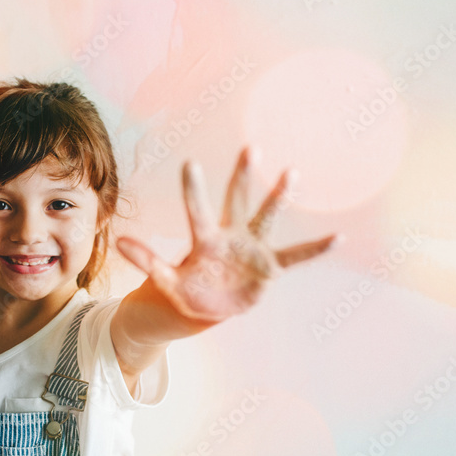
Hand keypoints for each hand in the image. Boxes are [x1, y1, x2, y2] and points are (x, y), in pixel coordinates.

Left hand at [116, 147, 336, 322]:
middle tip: (250, 148)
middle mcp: (232, 237)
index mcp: (205, 239)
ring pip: (266, 219)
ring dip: (277, 198)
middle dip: (243, 176)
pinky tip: (337, 238)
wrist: (210, 307)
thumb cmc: (188, 289)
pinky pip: (297, 256)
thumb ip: (147, 260)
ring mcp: (253, 250)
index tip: (189, 163)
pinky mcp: (270, 268)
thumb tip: (118, 241)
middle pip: (236, 201)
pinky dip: (316, 250)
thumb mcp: (166, 279)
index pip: (198, 211)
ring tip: (291, 172)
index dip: (193, 191)